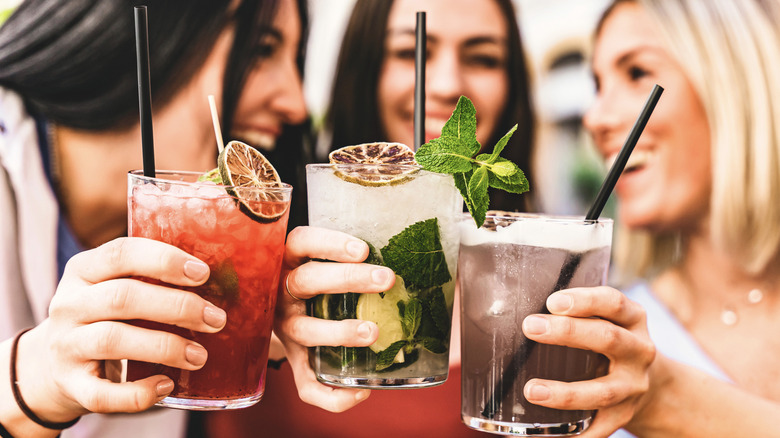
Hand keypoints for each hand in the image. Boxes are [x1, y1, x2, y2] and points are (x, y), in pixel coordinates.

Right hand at [15, 237, 226, 422]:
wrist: (51, 364)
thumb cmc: (104, 317)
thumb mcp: (114, 286)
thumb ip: (151, 278)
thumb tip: (218, 282)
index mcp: (84, 270)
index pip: (121, 254)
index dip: (164, 261)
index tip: (202, 274)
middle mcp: (69, 304)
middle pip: (123, 297)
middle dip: (177, 306)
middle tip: (215, 319)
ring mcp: (66, 345)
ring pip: (113, 340)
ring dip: (164, 347)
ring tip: (199, 355)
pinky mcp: (70, 385)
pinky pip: (102, 394)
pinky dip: (137, 394)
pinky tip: (166, 385)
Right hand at [274, 226, 394, 412]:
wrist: (273, 309)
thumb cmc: (315, 277)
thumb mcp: (319, 259)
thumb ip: (350, 258)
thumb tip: (405, 255)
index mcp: (289, 260)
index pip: (302, 242)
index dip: (330, 244)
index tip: (363, 249)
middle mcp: (282, 293)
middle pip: (307, 281)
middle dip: (348, 279)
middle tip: (386, 278)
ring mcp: (285, 328)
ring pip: (304, 330)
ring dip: (339, 332)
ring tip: (372, 331)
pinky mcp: (294, 360)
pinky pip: (305, 385)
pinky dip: (331, 395)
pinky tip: (362, 392)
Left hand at [521, 286, 655, 436]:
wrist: (650, 382)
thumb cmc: (607, 340)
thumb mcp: (604, 318)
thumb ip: (573, 311)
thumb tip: (510, 305)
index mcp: (632, 319)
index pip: (613, 302)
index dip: (584, 300)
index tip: (552, 301)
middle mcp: (639, 351)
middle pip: (607, 339)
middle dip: (567, 332)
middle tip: (530, 327)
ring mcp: (633, 387)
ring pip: (602, 392)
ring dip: (565, 393)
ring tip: (531, 390)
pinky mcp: (623, 416)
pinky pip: (598, 429)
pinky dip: (574, 434)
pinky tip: (544, 436)